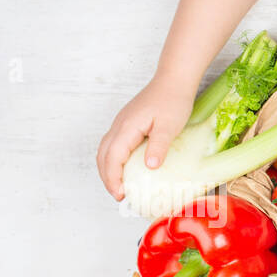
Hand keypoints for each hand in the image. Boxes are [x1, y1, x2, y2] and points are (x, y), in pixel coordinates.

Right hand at [96, 75, 195, 199]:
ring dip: (108, 169)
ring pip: (105, 149)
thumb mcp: (170, 126)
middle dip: (107, 177)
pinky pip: (114, 144)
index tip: (120, 195)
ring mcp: (122, 123)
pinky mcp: (128, 123)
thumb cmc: (173, 101)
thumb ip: (159, 146)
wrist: (173, 80)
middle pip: (103, 155)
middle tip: (119, 196)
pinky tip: (125, 168)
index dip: (113, 178)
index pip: (112, 157)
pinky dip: (114, 160)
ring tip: (119, 186)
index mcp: (127, 127)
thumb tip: (149, 166)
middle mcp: (119, 126)